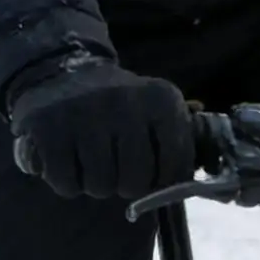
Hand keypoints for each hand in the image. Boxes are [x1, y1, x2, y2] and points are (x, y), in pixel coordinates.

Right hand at [6, 53, 195, 201]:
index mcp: (160, 98)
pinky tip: (68, 159)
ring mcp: (84, 112)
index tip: (152, 171)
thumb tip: (210, 188)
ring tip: (91, 159)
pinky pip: (66, 184)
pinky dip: (66, 182)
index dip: (163, 180)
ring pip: (99, 186)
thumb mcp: (156, 111)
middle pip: (133, 182)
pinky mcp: (49, 126)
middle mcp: (124, 101)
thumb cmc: (119, 106)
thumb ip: (179, 144)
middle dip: (124, 184)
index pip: (176, 166)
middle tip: (115, 165)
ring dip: (95, 184)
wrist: (62, 72)